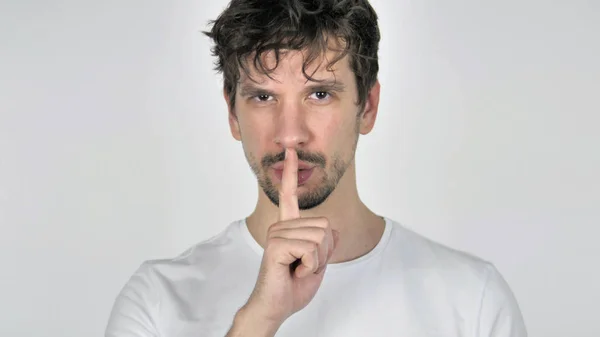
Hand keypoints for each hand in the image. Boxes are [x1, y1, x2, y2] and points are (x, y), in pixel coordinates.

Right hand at [243, 148, 338, 328]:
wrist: (276, 307)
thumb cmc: (293, 286)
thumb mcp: (318, 262)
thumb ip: (326, 242)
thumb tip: (330, 227)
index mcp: (288, 227)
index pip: (289, 195)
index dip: (291, 173)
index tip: (290, 152)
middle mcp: (280, 226)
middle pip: (325, 226)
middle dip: (324, 252)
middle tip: (304, 266)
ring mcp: (276, 234)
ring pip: (320, 238)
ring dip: (317, 261)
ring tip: (298, 270)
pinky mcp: (276, 246)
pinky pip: (310, 249)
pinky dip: (310, 266)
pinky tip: (294, 272)